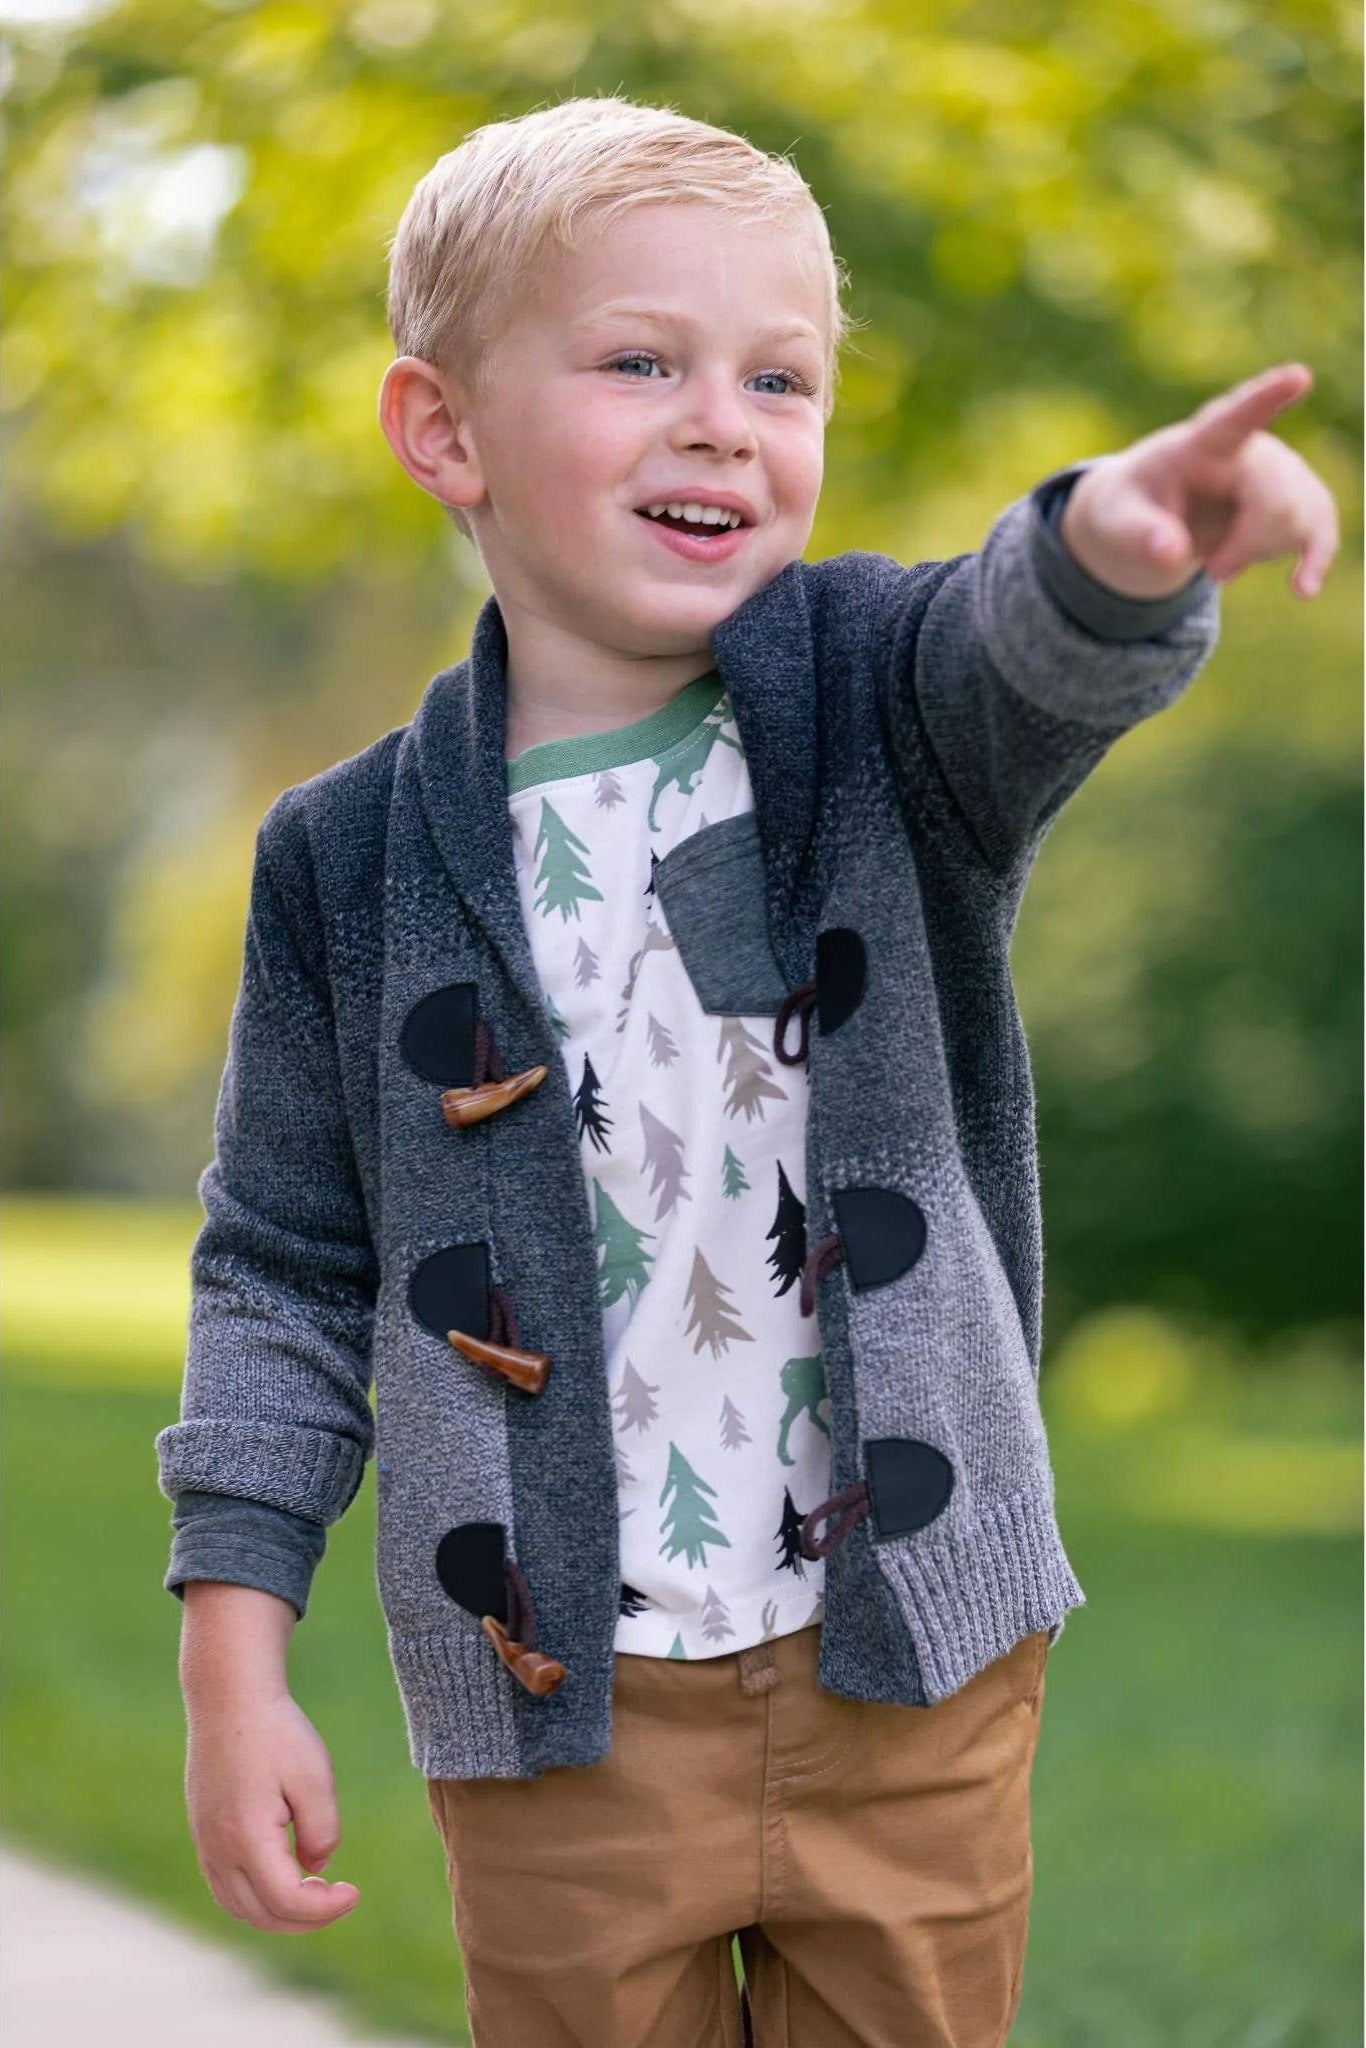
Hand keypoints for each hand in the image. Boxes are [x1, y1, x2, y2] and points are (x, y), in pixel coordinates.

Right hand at [185, 1689, 359, 1932]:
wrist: (229, 1697)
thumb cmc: (276, 1732)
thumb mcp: (314, 1777)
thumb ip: (322, 1831)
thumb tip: (316, 1868)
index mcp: (246, 1839)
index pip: (286, 1902)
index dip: (325, 1909)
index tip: (354, 1892)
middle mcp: (217, 1850)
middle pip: (260, 1916)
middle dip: (304, 1919)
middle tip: (339, 1898)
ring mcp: (204, 1844)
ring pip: (237, 1907)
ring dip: (277, 1912)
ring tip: (314, 1891)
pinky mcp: (202, 1833)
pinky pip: (225, 1886)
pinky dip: (255, 1896)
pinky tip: (285, 1873)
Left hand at [1059, 363, 1339, 602]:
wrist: (1153, 512)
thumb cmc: (1132, 506)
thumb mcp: (1116, 522)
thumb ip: (1137, 535)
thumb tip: (1170, 555)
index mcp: (1202, 440)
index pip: (1236, 416)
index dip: (1267, 397)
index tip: (1299, 376)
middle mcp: (1252, 447)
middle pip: (1276, 497)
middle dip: (1246, 546)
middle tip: (1209, 571)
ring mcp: (1280, 471)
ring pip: (1300, 518)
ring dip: (1260, 555)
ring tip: (1218, 564)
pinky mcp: (1297, 500)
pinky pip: (1321, 528)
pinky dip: (1313, 561)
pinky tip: (1301, 590)